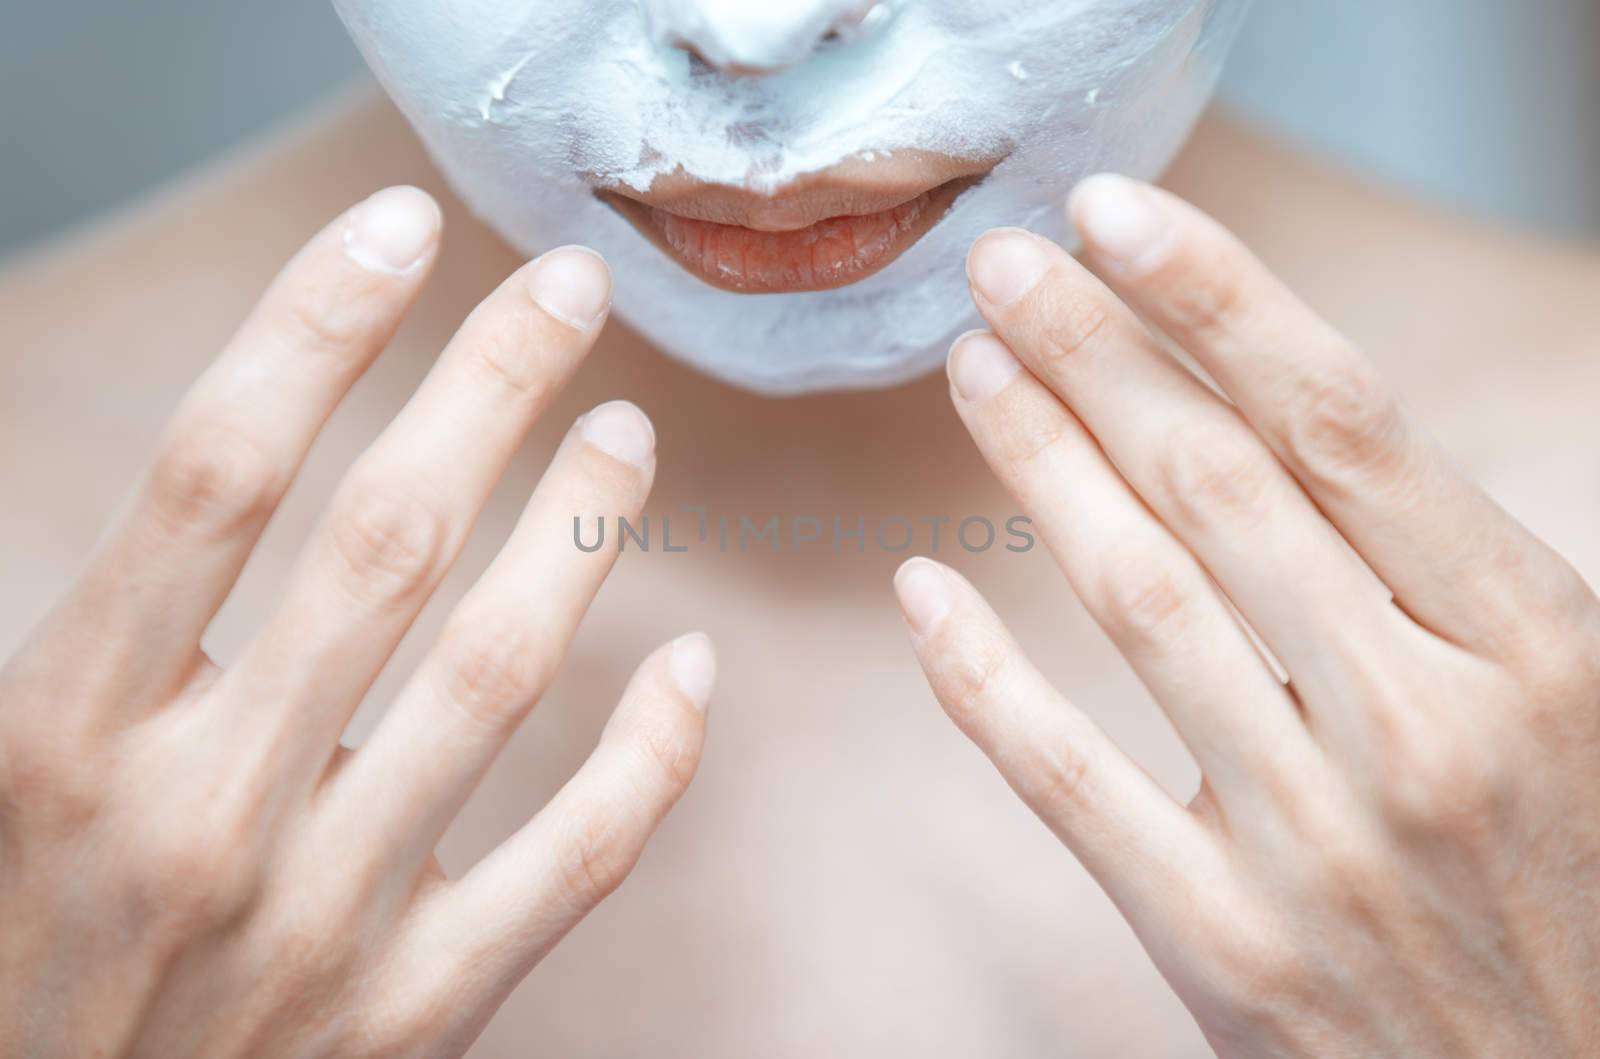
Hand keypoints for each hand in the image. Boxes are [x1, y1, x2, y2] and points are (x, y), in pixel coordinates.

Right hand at [0, 188, 715, 1057]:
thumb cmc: (25, 935)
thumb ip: (89, 621)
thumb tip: (207, 459)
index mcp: (70, 728)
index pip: (216, 470)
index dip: (318, 324)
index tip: (401, 228)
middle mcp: (202, 809)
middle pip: (385, 542)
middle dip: (490, 386)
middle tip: (567, 287)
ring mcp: (323, 918)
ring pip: (494, 677)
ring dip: (575, 533)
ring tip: (627, 434)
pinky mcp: (416, 1008)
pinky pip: (572, 862)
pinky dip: (649, 761)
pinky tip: (694, 668)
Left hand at [897, 175, 1599, 1055]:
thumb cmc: (1569, 877)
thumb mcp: (1577, 699)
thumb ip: (1450, 569)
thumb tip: (1299, 415)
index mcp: (1533, 644)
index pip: (1343, 423)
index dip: (1217, 299)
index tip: (1117, 216)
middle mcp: (1424, 727)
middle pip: (1218, 486)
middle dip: (1095, 350)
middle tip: (1005, 264)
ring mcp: (1314, 844)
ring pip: (1137, 602)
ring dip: (1040, 464)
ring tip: (974, 367)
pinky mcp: (1220, 943)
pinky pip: (1067, 781)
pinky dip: (983, 680)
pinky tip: (920, 589)